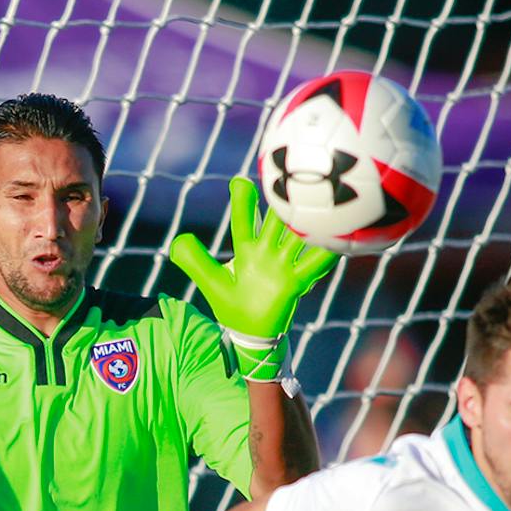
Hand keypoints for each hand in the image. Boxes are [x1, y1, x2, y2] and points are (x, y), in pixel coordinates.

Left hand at [170, 177, 338, 379]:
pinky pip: (313, 265)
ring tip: (317, 198)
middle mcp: (268, 252)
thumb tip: (175, 242)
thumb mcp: (212, 282)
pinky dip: (324, 252)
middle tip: (287, 175)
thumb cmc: (235, 307)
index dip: (242, 202)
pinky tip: (335, 239)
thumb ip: (195, 262)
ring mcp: (284, 265)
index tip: (239, 181)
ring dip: (306, 220)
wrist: (253, 335)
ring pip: (298, 236)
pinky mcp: (296, 283)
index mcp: (248, 250)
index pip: (244, 221)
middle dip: (281, 200)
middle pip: (276, 221)